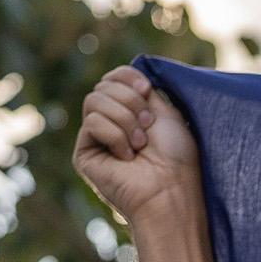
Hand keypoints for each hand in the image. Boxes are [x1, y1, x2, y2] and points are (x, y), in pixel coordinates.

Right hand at [74, 67, 203, 227]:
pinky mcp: (84, 153)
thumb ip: (144, 90)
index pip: (113, 77)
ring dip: (124, 118)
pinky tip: (126, 157)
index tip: (146, 90)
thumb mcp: (166, 113)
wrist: (171, 189)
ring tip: (140, 144)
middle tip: (147, 125)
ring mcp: (95, 138)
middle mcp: (110, 123)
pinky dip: (114, 135)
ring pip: (94, 100)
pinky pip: (91, 122)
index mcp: (130, 111)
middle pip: (103, 86)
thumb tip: (130, 71)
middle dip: (130, 101)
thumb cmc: (176, 156)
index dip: (127, 77)